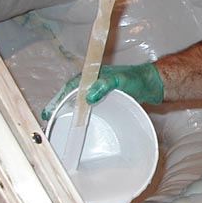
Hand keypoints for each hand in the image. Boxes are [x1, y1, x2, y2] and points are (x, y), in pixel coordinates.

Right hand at [41, 63, 163, 119]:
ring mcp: (97, 92)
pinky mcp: (103, 100)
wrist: (152, 84)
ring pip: (78, 103)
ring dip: (69, 113)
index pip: (69, 88)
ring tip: (60, 127)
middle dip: (59, 109)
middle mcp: (91, 83)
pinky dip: (81, 116)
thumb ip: (105, 85)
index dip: (58, 100)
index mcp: (91, 76)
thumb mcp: (121, 80)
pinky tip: (79, 126)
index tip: (49, 112)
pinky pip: (88, 108)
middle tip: (50, 123)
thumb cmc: (137, 79)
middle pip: (70, 97)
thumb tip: (89, 96)